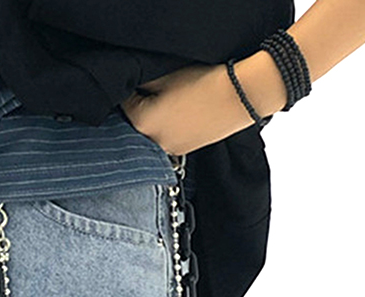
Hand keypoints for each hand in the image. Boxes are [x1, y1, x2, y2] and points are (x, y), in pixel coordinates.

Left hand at [119, 55, 284, 155]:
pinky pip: (168, 138)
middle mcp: (154, 143)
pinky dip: (169, 128)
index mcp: (143, 123)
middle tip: (156, 92)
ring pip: (152, 133)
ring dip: (156, 120)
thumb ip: (143, 85)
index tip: (140, 84)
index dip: (130, 92)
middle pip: (136, 124)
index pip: (123, 107)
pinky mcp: (185, 152)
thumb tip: (133, 89)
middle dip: (142, 108)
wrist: (241, 96)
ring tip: (172, 102)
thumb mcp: (166, 76)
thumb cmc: (205, 83)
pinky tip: (182, 113)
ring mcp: (170, 150)